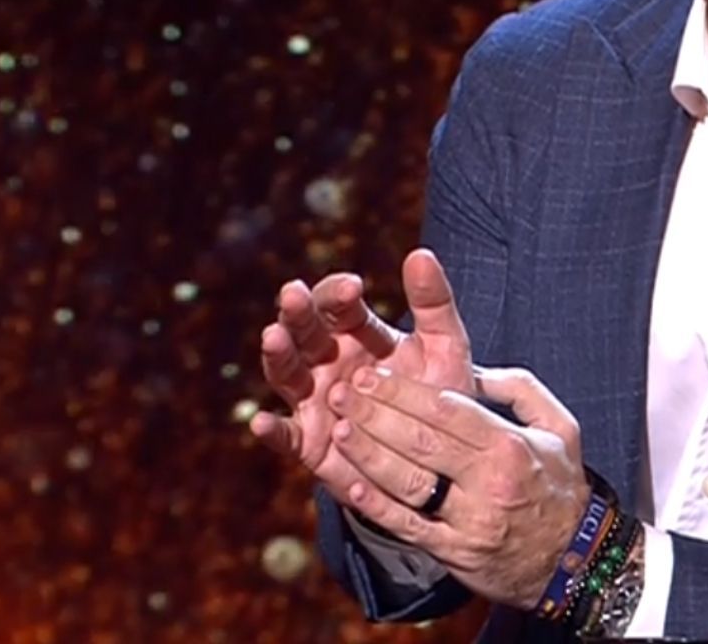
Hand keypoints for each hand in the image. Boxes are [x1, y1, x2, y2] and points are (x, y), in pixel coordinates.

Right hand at [249, 249, 475, 507]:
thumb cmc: (440, 394)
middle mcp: (328, 362)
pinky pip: (285, 437)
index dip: (340, 293)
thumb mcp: (446, 346)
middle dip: (298, 312)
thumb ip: (434, 302)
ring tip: (273, 336)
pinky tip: (260, 421)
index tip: (354, 287)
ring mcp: (314, 400)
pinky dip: (270, 431)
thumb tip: (421, 253)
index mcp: (357, 334)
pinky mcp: (310, 443)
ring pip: (286, 373)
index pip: (337, 304)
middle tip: (294, 293)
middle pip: (304, 331)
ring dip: (278, 354)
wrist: (442, 455)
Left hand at [327, 364, 589, 607]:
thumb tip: (474, 369)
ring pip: (408, 482)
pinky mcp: (453, 551)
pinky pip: (407, 525)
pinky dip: (376, 506)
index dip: (403, 391)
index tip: (372, 375)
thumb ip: (520, 390)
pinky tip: (351, 485)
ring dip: (368, 455)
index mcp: (510, 445)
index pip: (447, 409)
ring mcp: (469, 518)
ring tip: (340, 430)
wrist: (572, 559)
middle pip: (421, 441)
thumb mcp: (560, 428)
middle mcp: (489, 480)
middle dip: (375, 414)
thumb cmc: (560, 486)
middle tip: (341, 393)